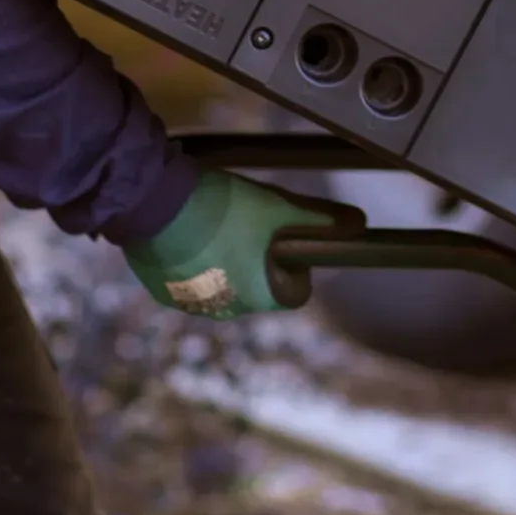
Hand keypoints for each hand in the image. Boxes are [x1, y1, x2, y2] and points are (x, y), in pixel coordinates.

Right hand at [125, 171, 362, 317]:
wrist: (154, 203)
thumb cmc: (223, 208)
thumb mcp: (277, 206)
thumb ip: (319, 218)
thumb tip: (361, 222)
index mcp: (259, 296)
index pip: (294, 294)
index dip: (295, 268)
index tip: (284, 242)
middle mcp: (227, 311)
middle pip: (257, 290)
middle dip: (257, 263)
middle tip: (247, 226)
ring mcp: (190, 305)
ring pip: (221, 286)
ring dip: (223, 265)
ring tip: (215, 226)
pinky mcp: (161, 293)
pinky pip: (187, 282)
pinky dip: (192, 265)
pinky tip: (188, 235)